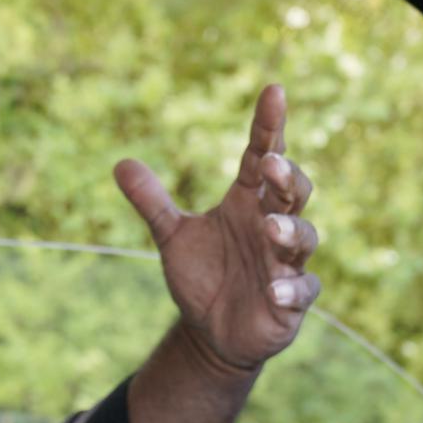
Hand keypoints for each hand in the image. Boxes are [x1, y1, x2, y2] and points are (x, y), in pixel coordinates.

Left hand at [114, 84, 318, 374]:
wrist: (211, 332)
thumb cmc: (203, 276)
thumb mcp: (172, 237)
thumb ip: (152, 203)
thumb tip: (120, 163)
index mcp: (248, 202)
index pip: (262, 155)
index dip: (269, 124)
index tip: (273, 90)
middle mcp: (272, 225)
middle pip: (293, 191)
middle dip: (287, 177)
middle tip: (271, 164)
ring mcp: (286, 263)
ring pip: (303, 238)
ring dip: (290, 231)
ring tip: (271, 228)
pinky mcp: (292, 300)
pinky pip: (302, 290)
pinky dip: (291, 289)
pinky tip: (275, 290)